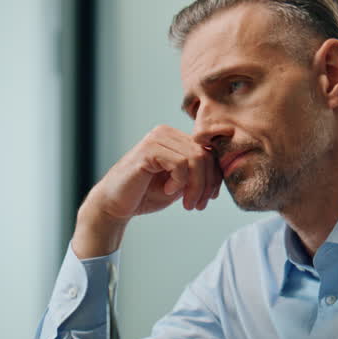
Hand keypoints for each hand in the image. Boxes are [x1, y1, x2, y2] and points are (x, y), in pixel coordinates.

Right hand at [73, 126, 221, 257]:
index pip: (207, 151)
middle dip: (207, 184)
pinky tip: (168, 191)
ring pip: (196, 159)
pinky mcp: (149, 150)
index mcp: (174, 138)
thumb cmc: (145, 195)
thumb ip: (197, 174)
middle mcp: (165, 133)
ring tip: (187, 203)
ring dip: (196, 186)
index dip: (214, 176)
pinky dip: (180, 182)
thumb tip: (222, 171)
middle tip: (198, 205)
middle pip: (205, 155)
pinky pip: (180, 163)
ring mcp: (156, 138)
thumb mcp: (179, 184)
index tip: (208, 198)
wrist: (115, 206)